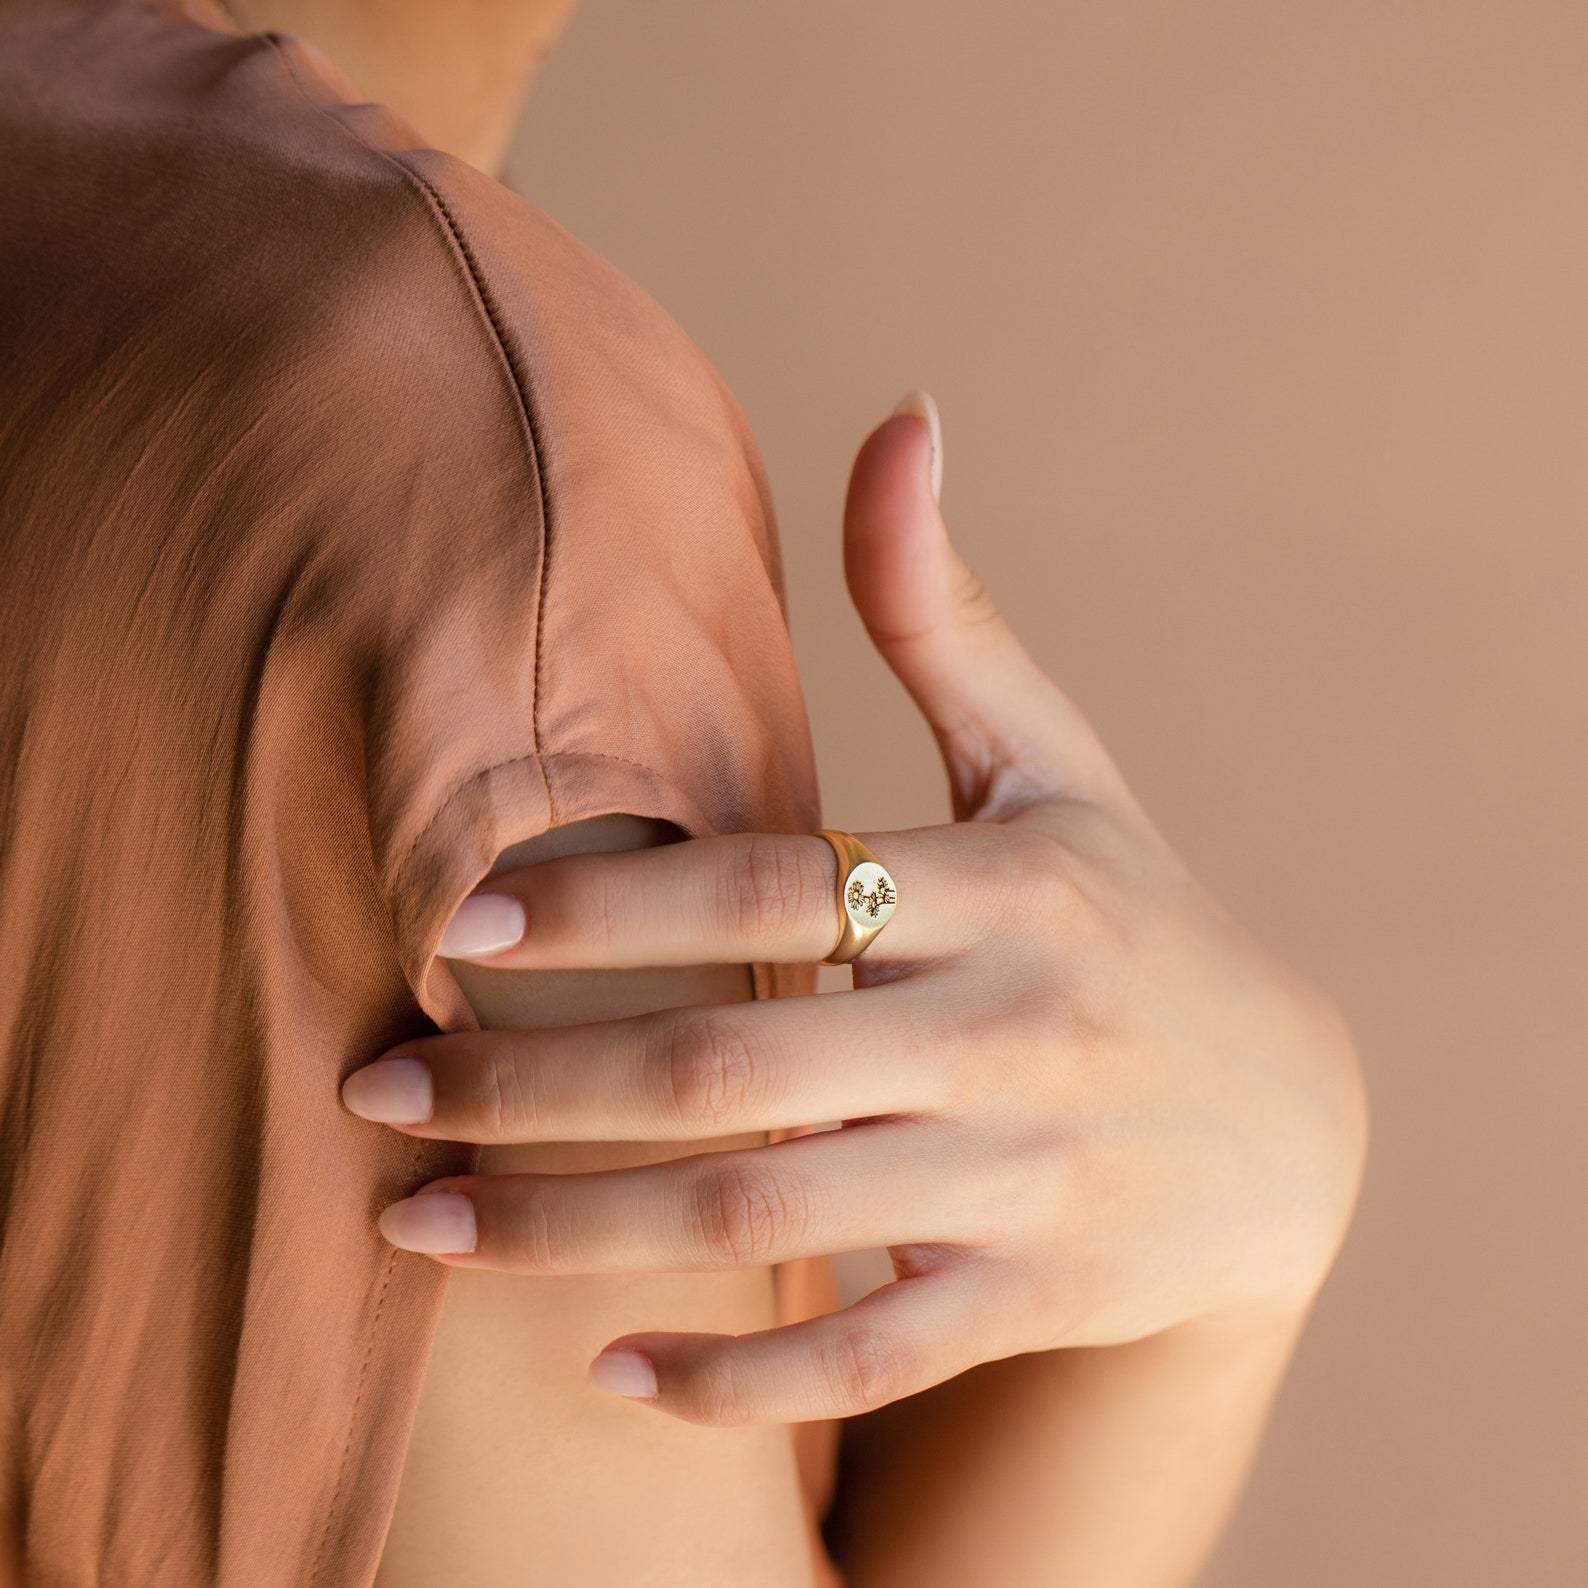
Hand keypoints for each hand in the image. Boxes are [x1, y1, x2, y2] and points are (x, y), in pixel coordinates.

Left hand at [342, 392, 1368, 1424]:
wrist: (1289, 1124)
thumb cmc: (1126, 911)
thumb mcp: (1055, 759)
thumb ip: (947, 611)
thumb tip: (900, 411)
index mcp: (1007, 884)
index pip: (770, 889)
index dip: (603, 910)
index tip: (450, 924)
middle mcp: (1012, 1032)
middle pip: (730, 1070)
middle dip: (526, 1086)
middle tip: (369, 1091)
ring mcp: (1026, 1180)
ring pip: (766, 1221)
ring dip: (571, 1235)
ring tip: (415, 1229)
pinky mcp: (1034, 1296)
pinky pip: (865, 1358)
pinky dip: (729, 1384)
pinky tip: (600, 1382)